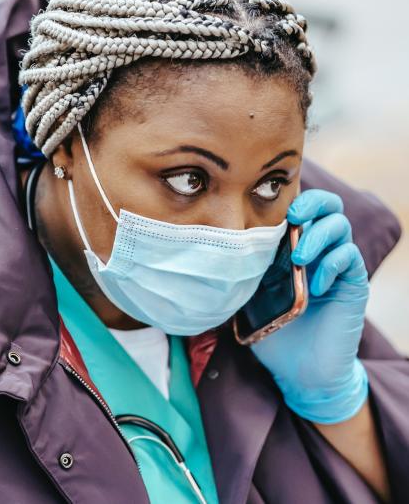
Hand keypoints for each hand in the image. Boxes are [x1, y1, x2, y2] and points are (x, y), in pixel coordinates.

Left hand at [251, 189, 368, 423]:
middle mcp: (318, 249)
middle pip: (328, 205)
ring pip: (340, 225)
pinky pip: (350, 258)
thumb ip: (243, 268)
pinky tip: (315, 286)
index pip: (300, 207)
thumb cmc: (273, 330)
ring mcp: (337, 266)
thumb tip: (213, 246)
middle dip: (312, 203)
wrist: (299, 371)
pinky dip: (333, 264)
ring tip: (300, 258)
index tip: (267, 205)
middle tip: (293, 217)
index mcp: (293, 247)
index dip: (290, 197)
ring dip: (318, 235)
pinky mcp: (354, 284)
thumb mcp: (249, 294)